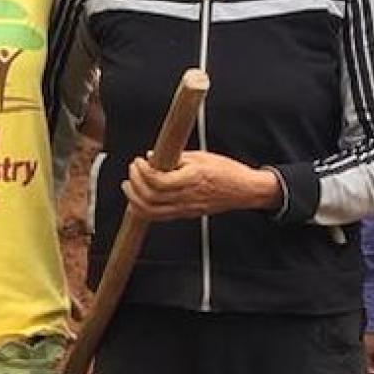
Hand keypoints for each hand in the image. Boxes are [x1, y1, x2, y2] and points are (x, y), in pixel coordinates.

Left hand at [123, 150, 281, 221]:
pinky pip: (158, 217)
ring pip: (151, 211)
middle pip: (151, 197)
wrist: (243, 190)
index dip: (143, 172)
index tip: (139, 161)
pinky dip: (143, 210)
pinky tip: (138, 200)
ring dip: (135, 199)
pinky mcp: (185, 215)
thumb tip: (153, 156)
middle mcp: (187, 196)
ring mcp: (185, 209)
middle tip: (133, 170)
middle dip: (135, 183)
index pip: (158, 181)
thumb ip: (176, 157)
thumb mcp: (201, 157)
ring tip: (130, 185)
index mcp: (192, 178)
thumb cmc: (226, 171)